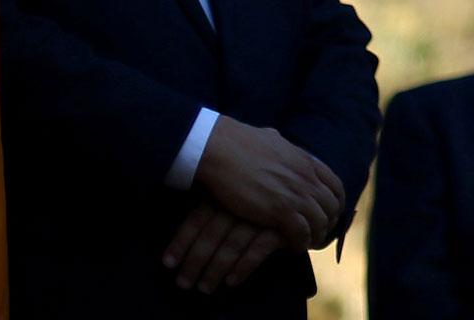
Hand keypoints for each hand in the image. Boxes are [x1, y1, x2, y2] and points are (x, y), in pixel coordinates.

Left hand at [161, 198, 284, 293]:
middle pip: (211, 233)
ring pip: (232, 244)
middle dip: (195, 261)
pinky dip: (243, 266)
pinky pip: (258, 248)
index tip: (167, 264)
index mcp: (228, 187)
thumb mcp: (238, 186)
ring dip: (215, 269)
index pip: (198, 217)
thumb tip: (185, 217)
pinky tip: (231, 281)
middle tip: (183, 284)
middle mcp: (244, 199)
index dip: (181, 241)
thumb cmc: (264, 188)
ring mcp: (263, 211)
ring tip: (204, 288)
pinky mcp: (283, 224)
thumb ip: (217, 200)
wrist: (305, 184)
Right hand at [193, 116, 344, 246]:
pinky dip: (300, 243)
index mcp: (306, 161)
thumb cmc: (238, 143)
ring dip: (316, 236)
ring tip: (307, 244)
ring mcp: (296, 193)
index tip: (328, 216)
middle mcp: (307, 177)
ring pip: (321, 222)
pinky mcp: (281, 210)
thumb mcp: (271, 139)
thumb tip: (276, 141)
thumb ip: (280, 147)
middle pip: (332, 207)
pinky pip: (302, 233)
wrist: (221, 148)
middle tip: (318, 235)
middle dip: (328, 224)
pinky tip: (292, 247)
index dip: (335, 205)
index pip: (336, 186)